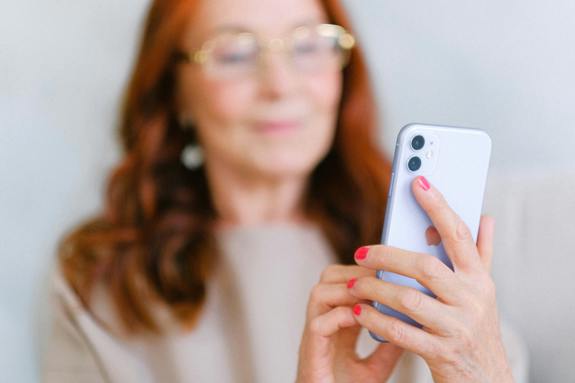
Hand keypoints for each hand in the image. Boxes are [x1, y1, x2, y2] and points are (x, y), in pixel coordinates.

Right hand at [296, 264, 403, 382]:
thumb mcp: (375, 367)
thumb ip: (388, 345)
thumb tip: (413, 324)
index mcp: (336, 324)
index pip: (344, 282)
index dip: (363, 272)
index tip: (389, 271)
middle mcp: (323, 323)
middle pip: (328, 278)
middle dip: (354, 272)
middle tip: (380, 278)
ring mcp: (315, 336)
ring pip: (319, 293)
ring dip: (346, 290)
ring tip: (371, 296)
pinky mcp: (311, 353)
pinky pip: (319, 324)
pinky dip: (339, 317)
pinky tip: (359, 319)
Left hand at [347, 176, 513, 382]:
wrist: (484, 378)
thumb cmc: (475, 325)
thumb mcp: (482, 289)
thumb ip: (480, 253)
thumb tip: (486, 216)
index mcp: (479, 278)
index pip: (458, 233)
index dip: (438, 205)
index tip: (416, 180)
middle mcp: (472, 299)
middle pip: (425, 266)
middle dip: (388, 256)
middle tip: (360, 252)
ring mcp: (457, 327)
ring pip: (410, 299)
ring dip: (376, 288)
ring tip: (354, 283)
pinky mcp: (441, 352)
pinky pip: (402, 332)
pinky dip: (377, 320)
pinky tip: (359, 311)